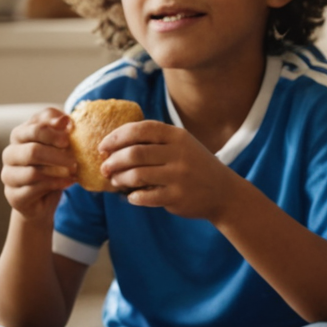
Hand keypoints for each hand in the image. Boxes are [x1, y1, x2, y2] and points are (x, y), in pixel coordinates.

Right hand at [0, 107, 75, 221]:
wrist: (43, 198)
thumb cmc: (53, 164)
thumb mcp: (59, 142)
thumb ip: (60, 127)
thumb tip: (64, 120)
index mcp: (20, 135)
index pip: (34, 128)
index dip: (54, 133)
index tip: (68, 139)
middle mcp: (10, 154)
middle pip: (33, 151)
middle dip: (58, 156)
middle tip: (75, 161)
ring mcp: (9, 175)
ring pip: (33, 172)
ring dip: (58, 172)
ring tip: (73, 172)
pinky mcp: (14, 195)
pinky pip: (35, 189)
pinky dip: (56, 184)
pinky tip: (68, 182)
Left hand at [97, 120, 247, 221]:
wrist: (224, 192)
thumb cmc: (195, 166)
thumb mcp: (182, 145)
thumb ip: (155, 141)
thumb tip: (113, 146)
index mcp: (178, 136)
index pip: (140, 129)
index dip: (116, 136)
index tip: (103, 146)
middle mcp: (179, 154)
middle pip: (134, 153)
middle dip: (113, 161)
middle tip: (104, 167)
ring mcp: (179, 176)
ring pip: (136, 175)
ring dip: (119, 179)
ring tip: (115, 181)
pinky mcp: (177, 197)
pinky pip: (145, 197)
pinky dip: (133, 197)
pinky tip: (132, 196)